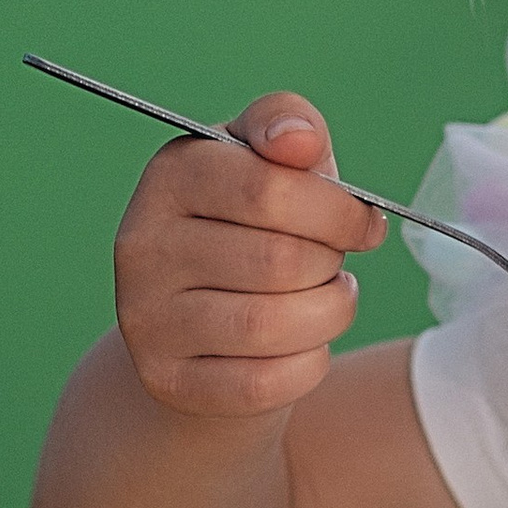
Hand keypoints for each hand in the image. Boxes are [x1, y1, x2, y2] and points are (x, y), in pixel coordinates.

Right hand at [111, 95, 386, 420]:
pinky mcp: (166, 378)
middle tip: (332, 263)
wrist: (203, 318)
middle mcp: (144, 245)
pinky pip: (266, 381)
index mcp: (172, 175)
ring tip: (327, 299)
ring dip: (328, 313)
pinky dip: (307, 362)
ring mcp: (147, 318)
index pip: (268, 188)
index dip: (337, 210)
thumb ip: (290, 126)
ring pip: (273, 324)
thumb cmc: (254, 225)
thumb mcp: (268, 161)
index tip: (363, 222)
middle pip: (279, 260)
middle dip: (330, 264)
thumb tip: (299, 139)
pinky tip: (303, 343)